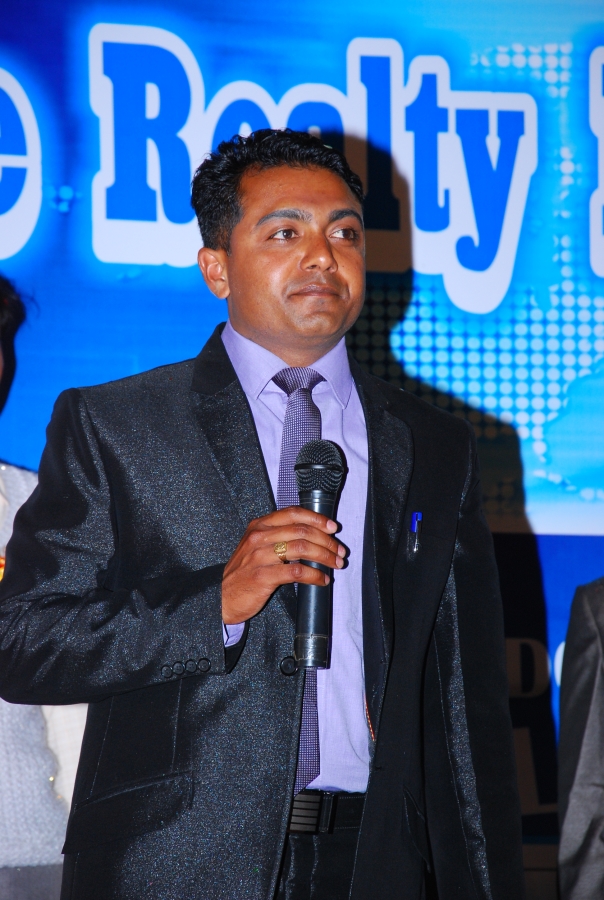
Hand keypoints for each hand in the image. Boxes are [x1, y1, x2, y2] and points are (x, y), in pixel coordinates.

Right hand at [221, 506, 345, 624]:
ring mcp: (259, 556)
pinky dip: (314, 575)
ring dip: (324, 556)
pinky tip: (322, 579)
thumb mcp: (255, 546)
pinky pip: (296, 571)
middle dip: (326, 541)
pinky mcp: (263, 576)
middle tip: (339, 552)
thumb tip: (311, 536)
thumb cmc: (242, 573)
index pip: (293, 513)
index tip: (332, 528)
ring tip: (335, 564)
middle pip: (302, 531)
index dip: (316, 518)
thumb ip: (277, 536)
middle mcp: (259, 537)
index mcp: (259, 526)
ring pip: (302, 548)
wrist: (221, 597)